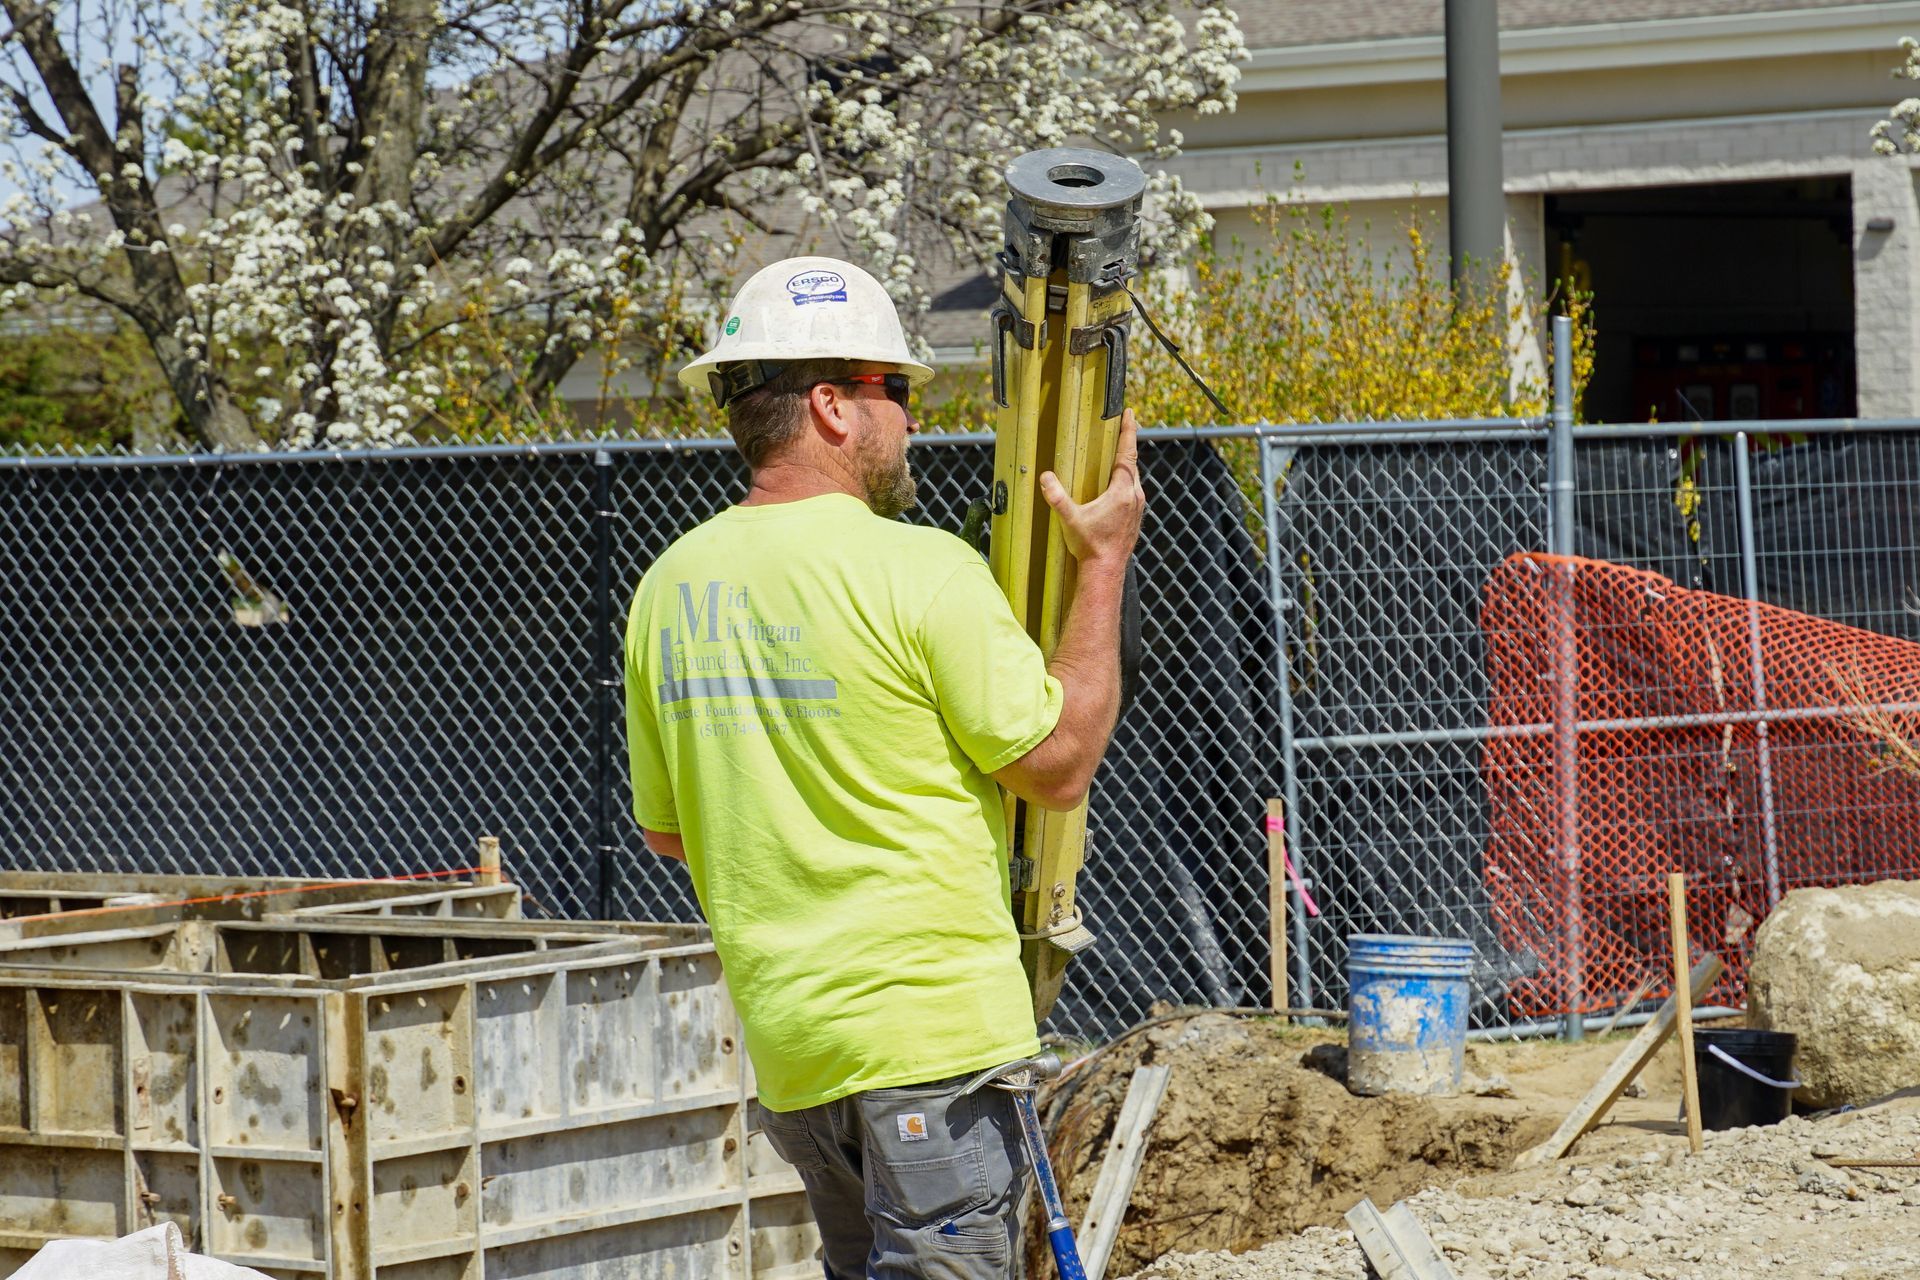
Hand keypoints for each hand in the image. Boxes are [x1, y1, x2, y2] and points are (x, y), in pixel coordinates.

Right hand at [1039, 408, 1144, 568]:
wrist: (1106, 571)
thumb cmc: (1090, 546)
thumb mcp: (1070, 520)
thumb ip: (1057, 498)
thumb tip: (1044, 477)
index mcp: (1122, 491)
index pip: (1127, 454)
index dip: (1128, 431)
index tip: (1129, 413)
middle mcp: (1134, 496)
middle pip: (1133, 462)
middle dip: (1127, 443)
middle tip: (1124, 425)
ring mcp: (1137, 508)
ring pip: (1134, 478)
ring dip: (1127, 463)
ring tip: (1118, 452)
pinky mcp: (1136, 517)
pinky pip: (1134, 490)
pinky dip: (1127, 479)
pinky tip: (1118, 483)